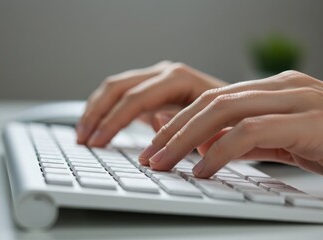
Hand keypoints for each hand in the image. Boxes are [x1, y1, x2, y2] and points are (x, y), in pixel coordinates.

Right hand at [76, 61, 226, 145]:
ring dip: (95, 111)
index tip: (98, 141)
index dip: (114, 121)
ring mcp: (157, 79)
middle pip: (118, 87)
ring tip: (83, 136)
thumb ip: (186, 124)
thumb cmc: (230, 119)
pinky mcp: (152, 90)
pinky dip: (105, 111)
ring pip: (115, 88)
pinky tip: (96, 128)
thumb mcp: (214, 125)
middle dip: (97, 114)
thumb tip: (155, 120)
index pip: (136, 97)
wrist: (239, 110)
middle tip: (84, 140)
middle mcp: (165, 73)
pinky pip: (121, 95)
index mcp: (179, 78)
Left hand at [141, 70, 322, 199]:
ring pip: (226, 110)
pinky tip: (203, 169)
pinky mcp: (313, 122)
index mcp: (281, 90)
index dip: (183, 121)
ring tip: (162, 162)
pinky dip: (221, 150)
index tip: (159, 144)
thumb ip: (259, 140)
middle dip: (173, 128)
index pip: (218, 100)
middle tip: (149, 154)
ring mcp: (299, 101)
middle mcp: (286, 89)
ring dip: (186, 138)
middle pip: (213, 101)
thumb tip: (218, 150)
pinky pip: (253, 131)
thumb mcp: (296, 141)